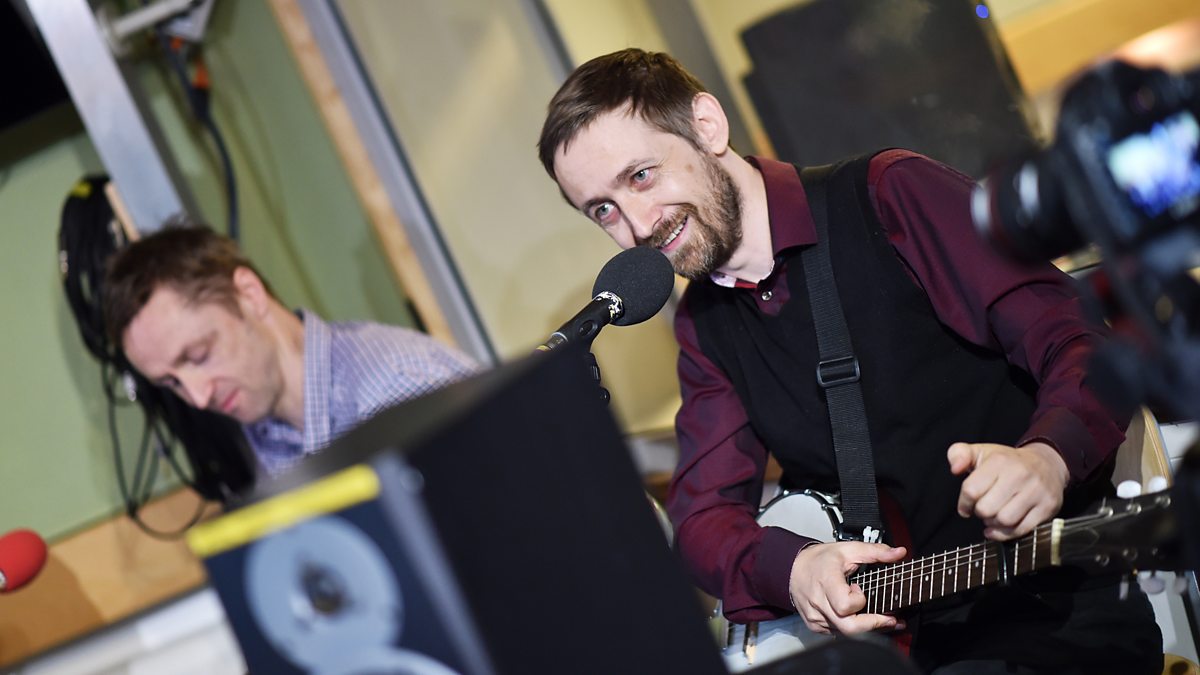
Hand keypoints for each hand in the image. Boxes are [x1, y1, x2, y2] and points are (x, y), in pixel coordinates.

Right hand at [787, 541, 906, 634]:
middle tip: (890, 619)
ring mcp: (816, 618)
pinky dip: (852, 628)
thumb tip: (898, 553)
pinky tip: (858, 618)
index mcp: (826, 582)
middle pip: (849, 627)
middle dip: (874, 625)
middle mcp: (819, 603)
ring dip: (866, 628)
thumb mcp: (848, 550)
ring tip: (880, 618)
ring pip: (846, 633)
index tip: (859, 589)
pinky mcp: (815, 626)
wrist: (792, 568)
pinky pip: (838, 634)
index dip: (859, 600)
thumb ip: (875, 552)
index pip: (846, 605)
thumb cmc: (819, 560)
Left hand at [948, 441, 1068, 540]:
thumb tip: (955, 468)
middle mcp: (1019, 474)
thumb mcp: (980, 452)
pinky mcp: (1047, 506)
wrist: (1046, 464)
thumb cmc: (1006, 462)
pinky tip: (1000, 528)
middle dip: (980, 513)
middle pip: (986, 509)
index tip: (966, 506)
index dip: (964, 503)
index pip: (971, 490)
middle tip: (982, 509)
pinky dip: (1006, 534)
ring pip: (1004, 521)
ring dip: (994, 524)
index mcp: (999, 461)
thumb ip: (958, 454)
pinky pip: (1022, 530)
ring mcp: (1036, 491)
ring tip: (994, 516)